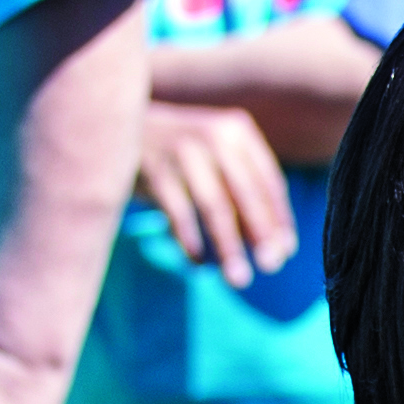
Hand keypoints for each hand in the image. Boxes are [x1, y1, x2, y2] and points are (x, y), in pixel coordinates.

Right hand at [136, 100, 297, 286]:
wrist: (118, 125)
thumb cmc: (180, 152)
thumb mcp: (217, 154)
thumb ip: (244, 190)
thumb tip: (277, 248)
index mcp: (237, 132)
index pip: (268, 181)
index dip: (279, 219)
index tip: (285, 252)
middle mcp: (214, 136)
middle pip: (246, 194)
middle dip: (261, 235)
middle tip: (271, 267)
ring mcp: (183, 150)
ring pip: (214, 207)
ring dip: (229, 247)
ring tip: (238, 279)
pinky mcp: (155, 168)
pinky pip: (179, 213)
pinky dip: (190, 241)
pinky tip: (198, 263)